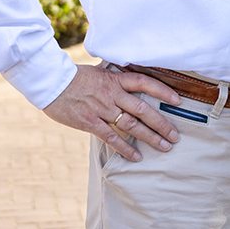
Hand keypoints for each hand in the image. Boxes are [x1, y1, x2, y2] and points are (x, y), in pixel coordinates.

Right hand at [43, 64, 181, 161]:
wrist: (51, 83)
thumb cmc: (75, 76)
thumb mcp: (98, 71)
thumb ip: (114, 75)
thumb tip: (127, 72)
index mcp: (115, 79)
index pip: (145, 82)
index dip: (163, 91)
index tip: (177, 100)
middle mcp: (112, 94)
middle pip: (143, 109)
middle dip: (161, 123)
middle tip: (175, 136)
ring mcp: (102, 109)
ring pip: (131, 125)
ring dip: (149, 137)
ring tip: (164, 147)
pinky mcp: (90, 123)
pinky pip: (111, 137)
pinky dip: (124, 148)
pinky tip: (136, 157)